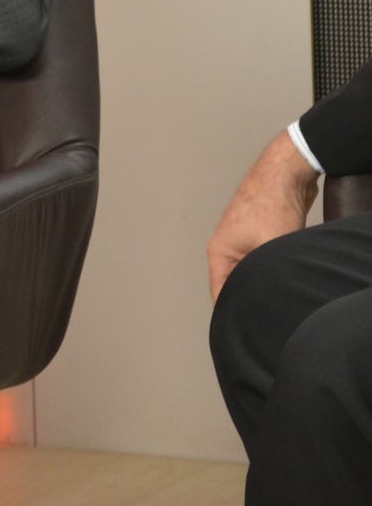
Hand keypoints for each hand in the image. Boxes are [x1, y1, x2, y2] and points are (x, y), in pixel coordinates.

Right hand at [207, 129, 319, 300]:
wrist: (285, 174)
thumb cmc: (271, 204)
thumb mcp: (271, 249)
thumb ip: (267, 277)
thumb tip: (270, 301)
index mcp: (219, 251)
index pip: (220, 293)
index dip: (230, 313)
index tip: (240, 330)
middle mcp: (226, 247)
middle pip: (233, 283)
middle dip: (248, 298)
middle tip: (263, 316)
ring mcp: (242, 240)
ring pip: (249, 272)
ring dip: (260, 282)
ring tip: (273, 294)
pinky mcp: (259, 235)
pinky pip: (261, 261)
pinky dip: (270, 270)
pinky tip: (283, 276)